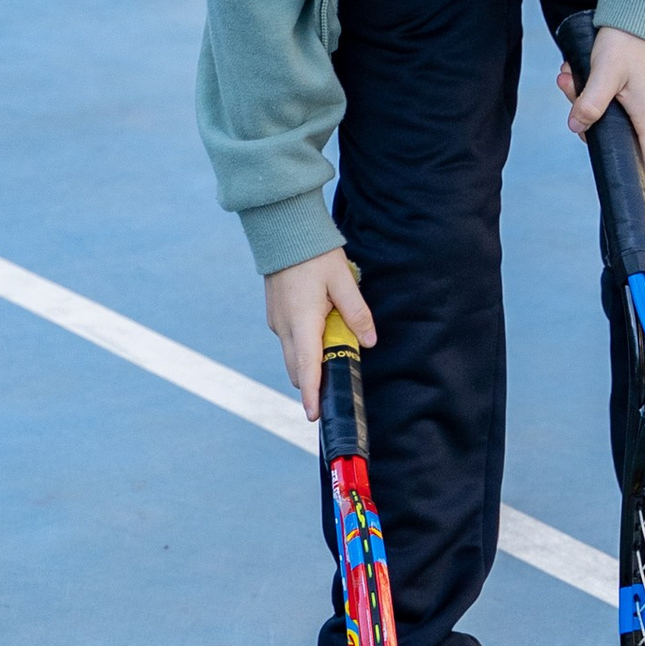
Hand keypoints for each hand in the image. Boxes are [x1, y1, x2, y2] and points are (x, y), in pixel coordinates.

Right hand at [265, 247, 372, 420]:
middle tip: (336, 383)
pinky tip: (320, 327)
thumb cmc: (314, 254)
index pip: (306, 368)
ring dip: (311, 361)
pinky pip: (290, 341)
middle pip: (298, 369)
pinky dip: (304, 346)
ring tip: (334, 342)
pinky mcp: (275, 315)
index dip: (312, 394)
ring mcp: (276, 322)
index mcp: (302, 322)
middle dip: (314, 382)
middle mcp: (284, 327)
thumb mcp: (343, 281)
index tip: (314, 415)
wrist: (283, 230)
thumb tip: (370, 341)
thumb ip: (357, 313)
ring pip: (293, 356)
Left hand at [559, 23, 644, 181]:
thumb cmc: (630, 40)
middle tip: (568, 89)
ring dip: (590, 98)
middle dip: (590, 117)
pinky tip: (584, 70)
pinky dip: (601, 88)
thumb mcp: (604, 72)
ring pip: (618, 114)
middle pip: (624, 136)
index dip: (632, 170)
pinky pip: (621, 98)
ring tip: (570, 74)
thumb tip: (576, 126)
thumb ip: (590, 104)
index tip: (608, 161)